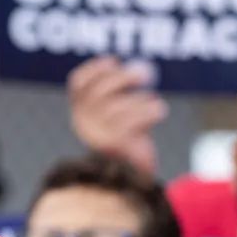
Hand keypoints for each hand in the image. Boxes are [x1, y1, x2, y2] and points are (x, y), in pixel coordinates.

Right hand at [66, 56, 167, 175]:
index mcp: (80, 114)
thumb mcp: (119, 114)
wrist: (134, 175)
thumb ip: (120, 94)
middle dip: (123, 78)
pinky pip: (136, 119)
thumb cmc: (130, 139)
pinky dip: (152, 110)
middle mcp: (84, 124)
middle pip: (99, 91)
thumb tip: (136, 69)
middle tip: (144, 74)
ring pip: (121, 106)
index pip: (78, 84)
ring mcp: (98, 135)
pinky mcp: (117, 145)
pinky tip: (158, 111)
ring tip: (154, 103)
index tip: (114, 61)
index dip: (95, 69)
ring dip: (143, 100)